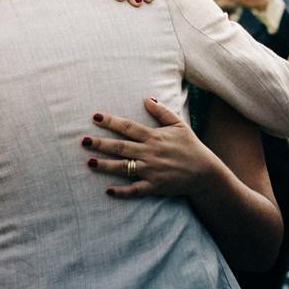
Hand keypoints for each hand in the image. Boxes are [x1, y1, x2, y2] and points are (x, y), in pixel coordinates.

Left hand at [83, 98, 218, 197]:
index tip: (95, 117)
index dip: (111, 121)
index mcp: (154, 136)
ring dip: (105, 165)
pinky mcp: (155, 186)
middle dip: (101, 143)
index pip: (128, 127)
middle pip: (121, 146)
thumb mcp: (179, 125)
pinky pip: (135, 189)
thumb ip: (162, 112)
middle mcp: (150, 152)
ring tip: (88, 162)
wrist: (205, 172)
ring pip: (124, 167)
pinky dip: (122, 191)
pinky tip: (108, 190)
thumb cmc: (191, 146)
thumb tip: (147, 98)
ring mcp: (152, 170)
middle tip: (83, 140)